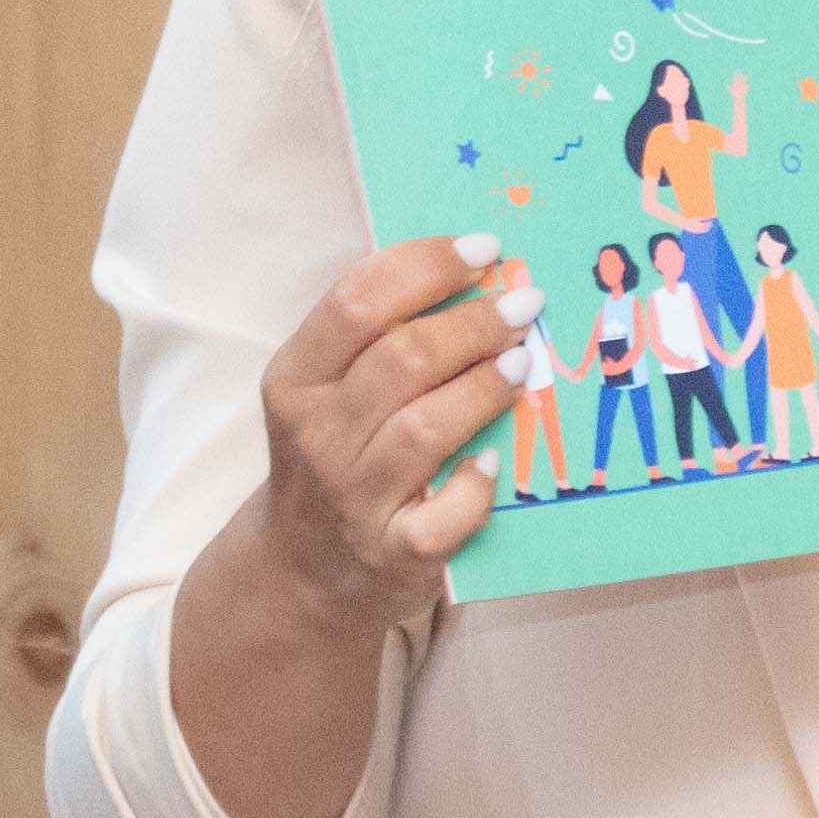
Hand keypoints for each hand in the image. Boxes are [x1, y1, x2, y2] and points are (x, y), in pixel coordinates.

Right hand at [249, 230, 521, 642]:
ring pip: (426, 428)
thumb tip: (471, 271)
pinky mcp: (392, 553)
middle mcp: (316, 435)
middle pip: (403, 358)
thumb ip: (375, 338)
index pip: (357, 301)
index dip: (427, 266)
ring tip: (523, 360)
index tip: (484, 249)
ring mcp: (353, 497)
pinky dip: (475, 485)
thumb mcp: (324, 390)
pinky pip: (444, 515)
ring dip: (486, 387)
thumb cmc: (333, 456)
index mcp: (295, 379)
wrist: (302, 568)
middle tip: (522, 303)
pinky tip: (493, 461)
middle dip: (474, 322)